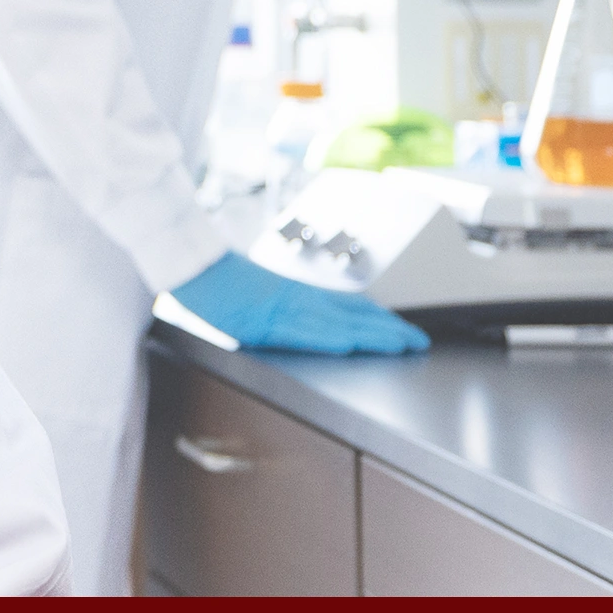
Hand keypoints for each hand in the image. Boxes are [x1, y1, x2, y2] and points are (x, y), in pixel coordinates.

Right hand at [168, 251, 428, 353]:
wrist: (193, 268)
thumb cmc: (219, 280)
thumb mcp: (261, 292)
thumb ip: (288, 306)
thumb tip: (306, 322)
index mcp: (300, 293)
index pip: (352, 306)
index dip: (382, 319)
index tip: (406, 331)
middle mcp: (300, 300)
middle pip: (355, 314)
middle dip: (390, 329)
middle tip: (419, 342)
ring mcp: (284, 311)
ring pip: (338, 323)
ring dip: (372, 335)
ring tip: (401, 344)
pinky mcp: (264, 323)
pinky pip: (302, 332)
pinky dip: (328, 337)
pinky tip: (347, 344)